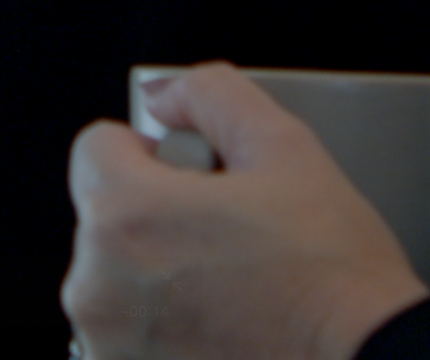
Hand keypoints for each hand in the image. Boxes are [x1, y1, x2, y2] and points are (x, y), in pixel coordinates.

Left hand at [62, 62, 429, 359]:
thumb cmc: (333, 277)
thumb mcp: (285, 147)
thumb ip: (212, 95)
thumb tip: (165, 98)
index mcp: (124, 217)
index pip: (96, 146)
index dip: (152, 151)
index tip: (194, 178)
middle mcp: (98, 288)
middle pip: (105, 214)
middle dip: (157, 215)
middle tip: (228, 236)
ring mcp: (108, 344)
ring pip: (114, 276)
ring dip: (156, 273)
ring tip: (231, 287)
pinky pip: (127, 330)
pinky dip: (162, 325)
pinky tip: (222, 325)